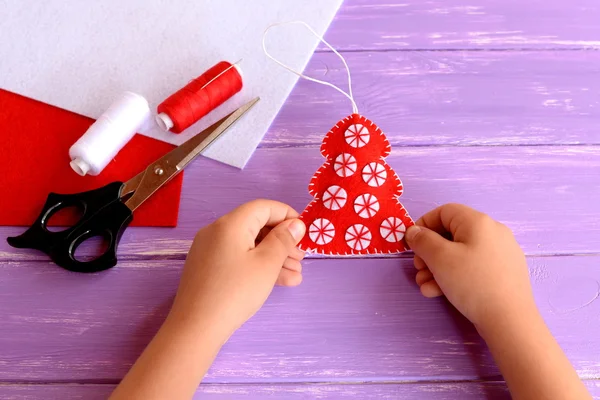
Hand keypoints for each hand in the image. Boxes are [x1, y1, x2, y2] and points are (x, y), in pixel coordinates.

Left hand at [169, 199, 305, 337]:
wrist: (196, 327)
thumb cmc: (236, 292)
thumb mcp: (267, 264)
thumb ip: (283, 239)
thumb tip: (295, 223)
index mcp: (231, 223)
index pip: (264, 207)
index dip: (287, 216)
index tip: (304, 233)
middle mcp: (217, 231)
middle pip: (256, 226)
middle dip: (282, 241)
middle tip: (301, 258)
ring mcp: (210, 250)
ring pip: (249, 245)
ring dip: (274, 257)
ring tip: (296, 274)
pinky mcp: (208, 267)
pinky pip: (238, 258)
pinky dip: (257, 265)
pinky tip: (279, 281)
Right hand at [405, 203, 534, 330]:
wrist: (509, 320)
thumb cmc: (472, 282)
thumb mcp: (440, 258)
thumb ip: (422, 240)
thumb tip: (414, 231)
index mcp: (478, 222)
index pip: (444, 211)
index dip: (423, 225)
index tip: (411, 244)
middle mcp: (492, 232)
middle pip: (451, 234)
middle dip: (429, 252)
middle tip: (418, 269)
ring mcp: (500, 253)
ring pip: (460, 253)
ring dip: (437, 268)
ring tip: (425, 286)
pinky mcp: (504, 272)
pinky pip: (472, 267)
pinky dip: (454, 276)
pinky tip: (439, 292)